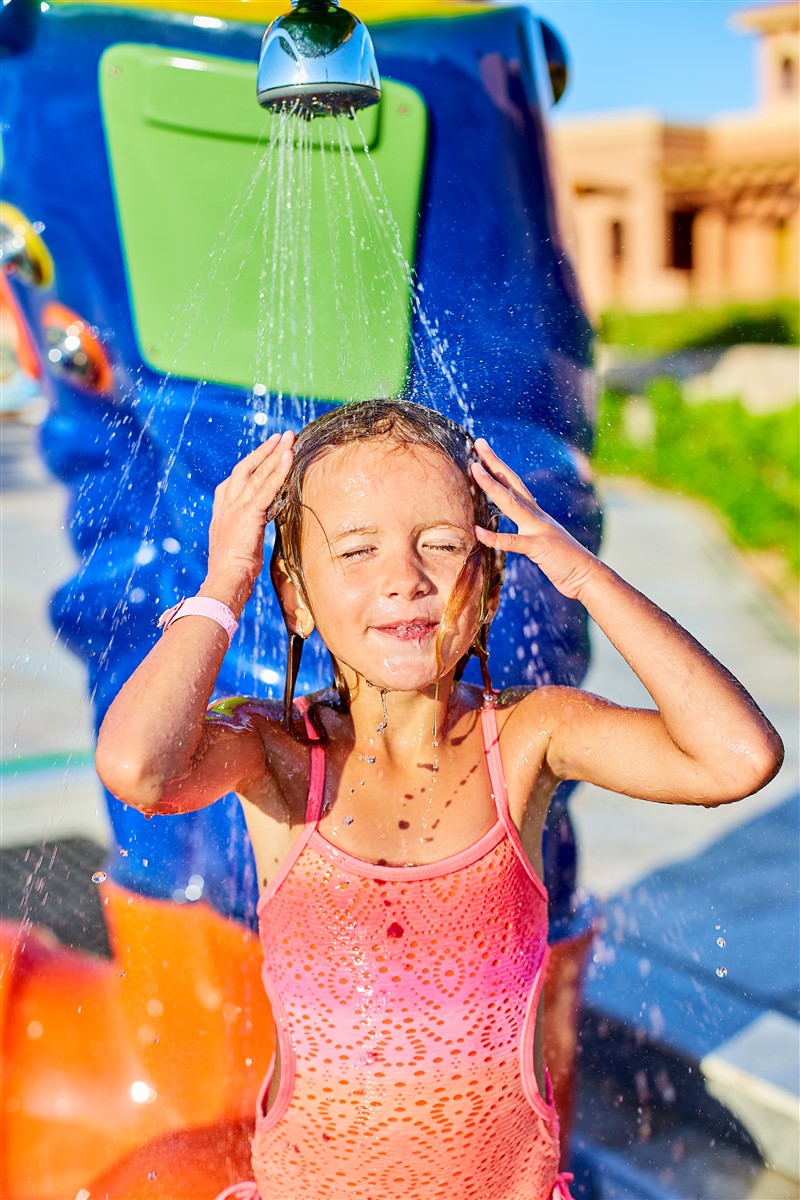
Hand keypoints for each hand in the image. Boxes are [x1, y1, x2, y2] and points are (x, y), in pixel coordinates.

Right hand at [204, 431, 294, 611]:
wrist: (226, 579)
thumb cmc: (232, 571)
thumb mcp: (236, 545)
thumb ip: (244, 531)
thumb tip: (253, 531)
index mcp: (221, 511)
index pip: (235, 480)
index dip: (250, 465)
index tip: (262, 453)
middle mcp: (227, 504)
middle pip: (246, 468)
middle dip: (264, 451)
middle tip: (280, 436)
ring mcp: (237, 507)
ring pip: (258, 473)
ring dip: (274, 453)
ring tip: (288, 437)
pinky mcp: (249, 513)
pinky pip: (267, 487)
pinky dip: (278, 470)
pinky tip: (288, 456)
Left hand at [471, 438, 600, 601]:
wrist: (587, 575)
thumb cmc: (563, 561)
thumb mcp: (541, 541)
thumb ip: (527, 531)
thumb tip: (513, 527)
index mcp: (536, 514)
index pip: (514, 484)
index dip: (499, 466)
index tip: (483, 449)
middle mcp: (536, 516)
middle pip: (512, 484)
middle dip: (494, 463)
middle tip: (478, 443)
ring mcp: (538, 529)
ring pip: (511, 503)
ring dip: (492, 486)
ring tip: (475, 469)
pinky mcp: (539, 548)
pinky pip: (513, 542)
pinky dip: (495, 537)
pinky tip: (477, 531)